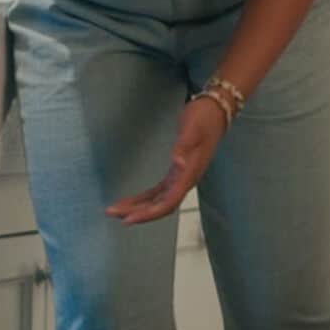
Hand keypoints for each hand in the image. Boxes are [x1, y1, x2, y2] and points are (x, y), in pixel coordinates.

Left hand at [107, 97, 227, 224]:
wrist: (216, 112)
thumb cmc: (204, 119)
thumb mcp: (192, 129)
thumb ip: (183, 146)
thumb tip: (177, 163)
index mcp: (190, 174)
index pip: (168, 203)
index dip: (149, 213)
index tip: (128, 218)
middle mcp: (186, 181)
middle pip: (161, 206)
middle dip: (138, 213)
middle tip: (113, 213)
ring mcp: (182, 178)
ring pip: (159, 201)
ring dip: (138, 207)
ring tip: (117, 210)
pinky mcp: (177, 173)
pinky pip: (159, 192)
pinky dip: (144, 198)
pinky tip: (132, 201)